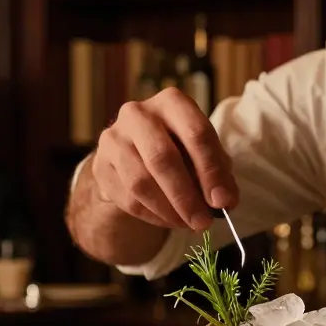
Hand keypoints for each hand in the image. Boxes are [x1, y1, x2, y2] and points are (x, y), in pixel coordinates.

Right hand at [91, 87, 236, 230]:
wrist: (136, 153)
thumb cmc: (180, 149)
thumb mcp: (205, 154)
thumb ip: (219, 175)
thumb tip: (225, 202)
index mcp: (172, 102)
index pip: (195, 133)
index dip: (211, 170)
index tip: (222, 201)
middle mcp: (138, 113)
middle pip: (162, 158)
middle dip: (186, 196)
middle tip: (203, 222)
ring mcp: (113, 138)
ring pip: (141, 182)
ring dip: (169, 210)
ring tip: (188, 223)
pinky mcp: (100, 165)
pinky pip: (128, 198)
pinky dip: (153, 216)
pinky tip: (169, 220)